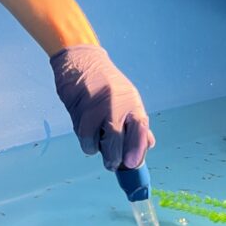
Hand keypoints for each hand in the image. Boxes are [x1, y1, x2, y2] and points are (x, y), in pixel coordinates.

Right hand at [49, 45, 153, 170]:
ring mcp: (95, 108)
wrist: (80, 60)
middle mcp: (115, 105)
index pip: (139, 131)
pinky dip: (85, 141)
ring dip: (96, 150)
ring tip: (97, 148)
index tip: (132, 164)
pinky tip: (87, 136)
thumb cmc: (106, 81)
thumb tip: (147, 145)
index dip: (136, 150)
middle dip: (114, 158)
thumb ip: (136, 122)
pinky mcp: (77, 110)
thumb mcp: (127, 97)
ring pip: (96, 142)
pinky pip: (82, 135)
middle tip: (112, 165)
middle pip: (116, 141)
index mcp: (131, 102)